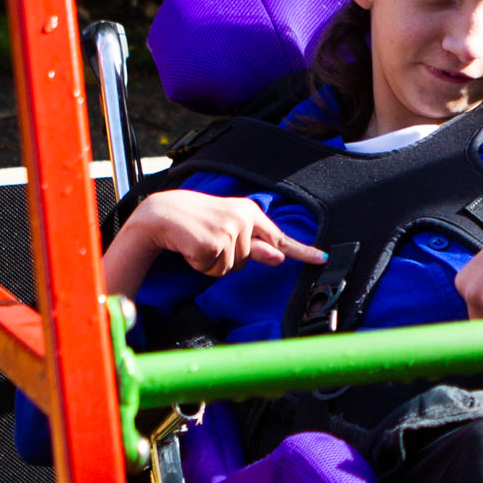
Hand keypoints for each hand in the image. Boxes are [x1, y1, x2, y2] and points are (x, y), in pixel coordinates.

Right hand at [110, 187, 325, 287]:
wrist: (161, 213)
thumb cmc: (195, 222)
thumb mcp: (228, 229)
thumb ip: (255, 245)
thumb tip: (279, 257)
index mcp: (249, 212)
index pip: (280, 236)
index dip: (303, 251)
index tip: (322, 259)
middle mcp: (244, 218)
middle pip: (248, 261)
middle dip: (227, 259)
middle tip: (208, 241)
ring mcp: (229, 230)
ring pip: (231, 269)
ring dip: (213, 264)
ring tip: (199, 243)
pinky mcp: (213, 243)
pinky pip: (214, 271)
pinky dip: (200, 266)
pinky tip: (191, 248)